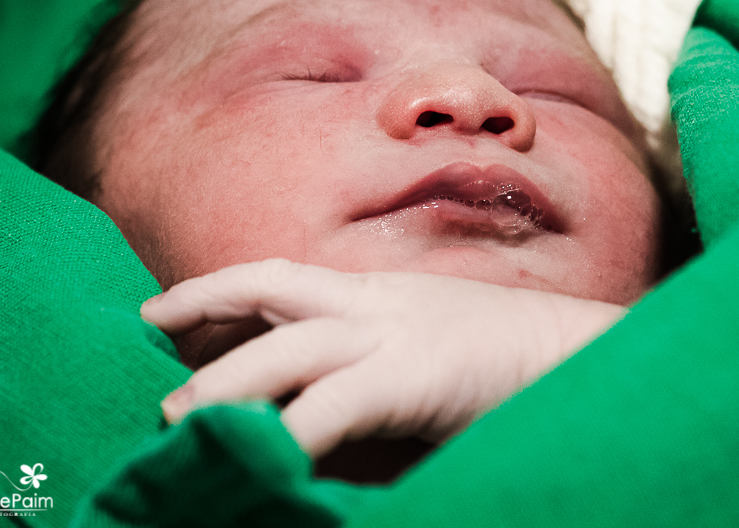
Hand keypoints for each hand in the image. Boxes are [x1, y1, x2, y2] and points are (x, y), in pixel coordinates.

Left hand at [141, 259, 626, 457]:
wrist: (590, 353)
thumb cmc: (518, 362)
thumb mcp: (437, 353)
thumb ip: (382, 371)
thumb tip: (332, 411)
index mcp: (383, 291)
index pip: (285, 277)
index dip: (222, 288)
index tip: (169, 308)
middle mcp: (379, 300)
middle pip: (271, 288)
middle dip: (201, 309)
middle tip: (148, 342)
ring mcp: (396, 332)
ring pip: (284, 349)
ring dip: (223, 383)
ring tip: (175, 416)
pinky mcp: (414, 376)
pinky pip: (329, 408)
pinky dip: (287, 436)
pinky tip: (258, 460)